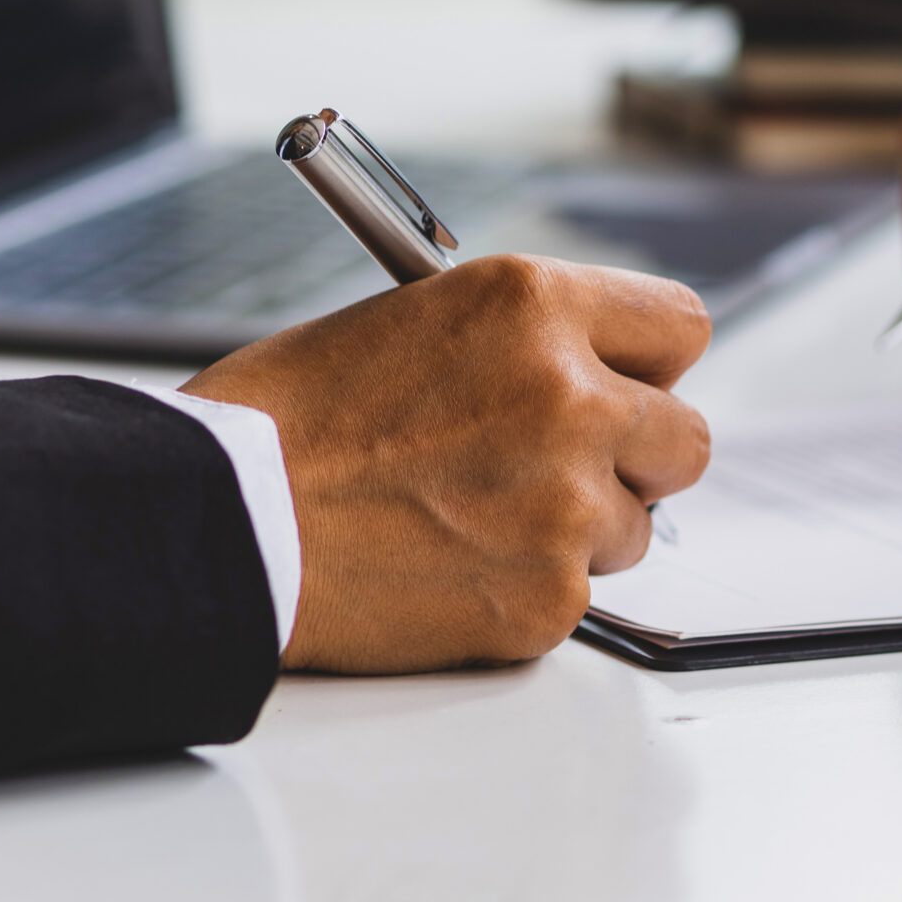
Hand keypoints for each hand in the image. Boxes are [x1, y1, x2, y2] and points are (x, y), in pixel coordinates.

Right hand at [181, 255, 711, 672]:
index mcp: (533, 305)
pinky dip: (525, 590)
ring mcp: (566, 503)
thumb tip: (599, 376)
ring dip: (575, 529)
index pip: (680, 327)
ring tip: (468, 518)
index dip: (649, 363)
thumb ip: (527, 346)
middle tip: (559, 467)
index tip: (626, 384)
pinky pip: (577, 594)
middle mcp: (570, 397)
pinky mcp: (548, 596)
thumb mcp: (417, 322)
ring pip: (634, 527)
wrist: (215, 525)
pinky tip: (447, 568)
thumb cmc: (284, 423)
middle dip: (634, 457)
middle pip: (685, 438)